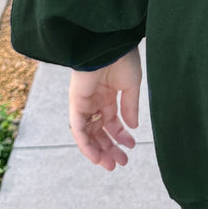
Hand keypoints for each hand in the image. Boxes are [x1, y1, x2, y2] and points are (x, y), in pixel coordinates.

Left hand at [68, 46, 140, 170]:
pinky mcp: (76, 103)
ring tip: (109, 164)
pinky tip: (96, 155)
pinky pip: (78, 128)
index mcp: (108, 94)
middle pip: (99, 131)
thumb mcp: (131, 86)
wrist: (109, 44)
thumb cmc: (122, 58)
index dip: (121, 135)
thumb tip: (132, 127)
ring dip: (97, 150)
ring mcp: (84, 102)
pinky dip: (85, 143)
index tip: (132, 146)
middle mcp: (95, 101)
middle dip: (110, 147)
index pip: (112, 121)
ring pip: (88, 133)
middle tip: (120, 163)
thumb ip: (130, 107)